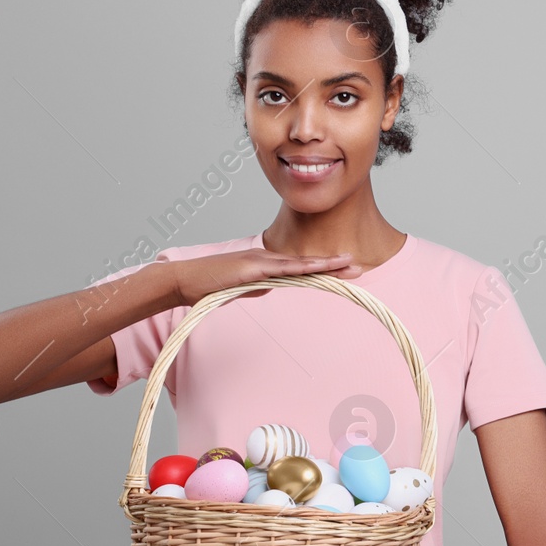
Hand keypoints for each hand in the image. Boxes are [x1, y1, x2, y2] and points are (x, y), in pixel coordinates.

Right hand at [170, 248, 361, 307]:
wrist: (186, 282)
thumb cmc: (212, 286)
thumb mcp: (243, 288)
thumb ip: (260, 285)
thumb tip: (273, 286)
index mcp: (267, 263)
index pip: (302, 268)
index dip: (325, 269)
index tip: (346, 270)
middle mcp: (268, 257)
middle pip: (307, 263)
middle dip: (333, 265)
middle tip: (359, 267)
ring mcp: (261, 260)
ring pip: (299, 263)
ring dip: (325, 265)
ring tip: (348, 265)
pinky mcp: (252, 266)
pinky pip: (282, 268)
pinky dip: (301, 268)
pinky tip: (317, 268)